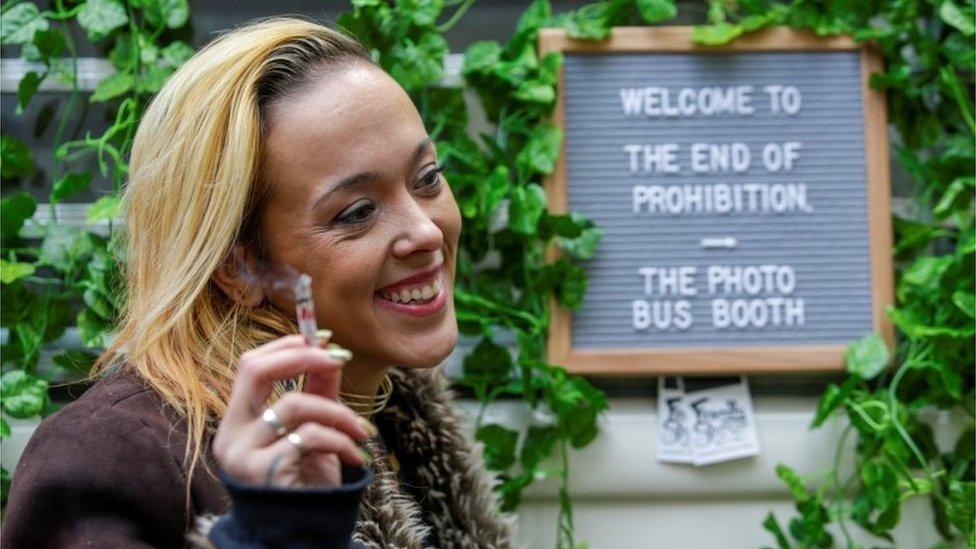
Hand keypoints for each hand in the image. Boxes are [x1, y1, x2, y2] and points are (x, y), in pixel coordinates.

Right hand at [211, 334, 371, 487]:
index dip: (286, 346)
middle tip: (337, 357)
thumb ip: (318, 390)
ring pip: (293, 403)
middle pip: (253, 370)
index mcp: (237, 421)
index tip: (322, 340)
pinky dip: (341, 441)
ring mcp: (242, 455)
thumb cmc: (307, 481)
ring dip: (338, 412)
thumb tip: (329, 349)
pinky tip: (356, 456)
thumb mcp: (315, 429)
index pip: (249, 366)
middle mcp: (230, 435)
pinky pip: (310, 436)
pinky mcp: (266, 471)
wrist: (306, 533)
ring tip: (360, 431)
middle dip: (301, 356)